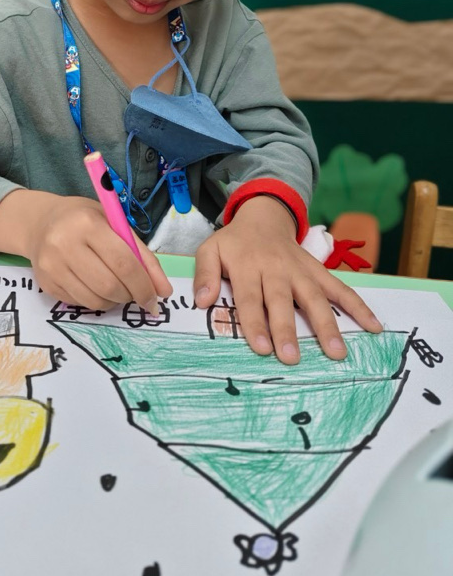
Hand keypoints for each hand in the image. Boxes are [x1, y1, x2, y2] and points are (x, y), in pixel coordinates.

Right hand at [0, 189, 171, 312]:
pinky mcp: (45, 283)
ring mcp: (51, 265)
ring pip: (94, 300)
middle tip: (136, 293)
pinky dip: (96, 301)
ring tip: (117, 289)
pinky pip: (79, 304)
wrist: (40, 223)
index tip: (155, 298)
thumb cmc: (84, 220)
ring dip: (114, 302)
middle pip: (109, 286)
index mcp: (88, 224)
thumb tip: (164, 291)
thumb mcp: (115, 225)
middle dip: (130, 296)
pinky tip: (96, 287)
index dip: (143, 285)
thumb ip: (142, 255)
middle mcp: (64, 244)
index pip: (123, 263)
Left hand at [193, 196, 381, 363]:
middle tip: (293, 358)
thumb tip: (201, 302)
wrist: (263, 216)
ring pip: (315, 297)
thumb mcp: (210, 250)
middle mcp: (276, 269)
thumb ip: (204, 274)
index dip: (255, 323)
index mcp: (247, 266)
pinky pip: (341, 288)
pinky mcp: (318, 271)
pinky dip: (359, 306)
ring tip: (337, 352)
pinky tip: (374, 326)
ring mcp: (301, 270)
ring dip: (327, 324)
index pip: (250, 298)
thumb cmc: (234, 243)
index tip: (261, 349)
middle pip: (282, 301)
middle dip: (287, 330)